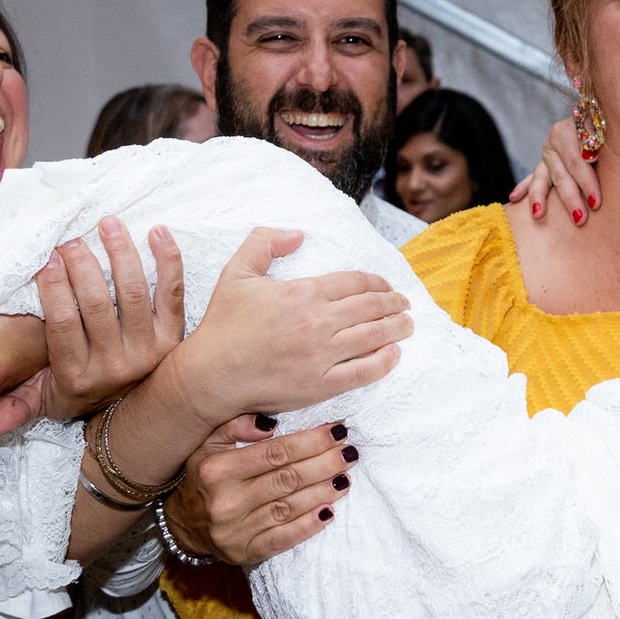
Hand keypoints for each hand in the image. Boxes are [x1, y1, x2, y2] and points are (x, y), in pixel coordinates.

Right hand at [38, 219, 184, 419]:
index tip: (46, 257)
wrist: (140, 418)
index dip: (54, 287)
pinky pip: (172, 294)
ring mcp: (148, 351)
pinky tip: (158, 233)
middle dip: (82, 264)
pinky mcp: (173, 338)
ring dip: (121, 253)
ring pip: (132, 293)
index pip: (63, 323)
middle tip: (72, 238)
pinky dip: (169, 262)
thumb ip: (20, 404)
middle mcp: (115, 365)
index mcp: (78, 375)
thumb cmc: (82, 393)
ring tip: (108, 224)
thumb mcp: (47, 401)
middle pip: (96, 303)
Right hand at [166, 228, 411, 419]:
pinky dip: (384, 362)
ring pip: (373, 337)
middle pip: (371, 307)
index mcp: (303, 292)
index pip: (355, 283)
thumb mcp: (237, 271)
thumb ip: (264, 242)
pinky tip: (394, 355)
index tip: (387, 287)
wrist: (212, 373)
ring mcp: (321, 355)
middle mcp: (318, 322)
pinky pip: (363, 372)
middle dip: (394, 304)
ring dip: (397, 329)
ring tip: (407, 326)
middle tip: (404, 305)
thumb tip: (298, 234)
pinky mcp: (320, 385)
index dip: (378, 283)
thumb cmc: (224, 324)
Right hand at [169, 418, 359, 566]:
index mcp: (218, 469)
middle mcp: (226, 501)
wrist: (183, 525)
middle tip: (350, 452)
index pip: (274, 453)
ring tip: (345, 477)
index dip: (309, 442)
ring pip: (289, 508)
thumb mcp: (208, 445)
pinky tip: (329, 512)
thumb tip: (272, 421)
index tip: (337, 431)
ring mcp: (235, 530)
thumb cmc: (204, 477)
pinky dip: (308, 526)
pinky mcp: (244, 553)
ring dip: (322, 492)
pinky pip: (282, 540)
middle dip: (323, 464)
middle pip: (286, 479)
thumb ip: (236, 426)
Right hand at [506, 117, 598, 225]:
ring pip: (542, 179)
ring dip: (539, 198)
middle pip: (561, 174)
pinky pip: (532, 178)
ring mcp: (547, 154)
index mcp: (566, 131)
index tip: (596, 203)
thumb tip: (590, 156)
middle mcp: (553, 142)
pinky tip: (514, 198)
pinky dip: (524, 188)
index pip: (576, 161)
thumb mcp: (604, 127)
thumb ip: (596, 138)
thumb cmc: (607, 126)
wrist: (599, 115)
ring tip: (538, 215)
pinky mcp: (544, 163)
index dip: (587, 182)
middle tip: (580, 219)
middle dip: (570, 198)